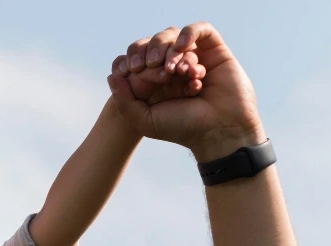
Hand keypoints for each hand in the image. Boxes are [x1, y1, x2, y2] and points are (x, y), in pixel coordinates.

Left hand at [107, 23, 263, 160]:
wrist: (218, 131)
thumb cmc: (182, 128)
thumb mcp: (143, 119)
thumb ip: (123, 99)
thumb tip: (112, 75)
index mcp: (156, 81)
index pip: (138, 58)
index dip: (133, 60)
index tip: (134, 71)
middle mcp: (175, 68)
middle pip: (155, 44)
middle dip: (150, 52)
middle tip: (153, 66)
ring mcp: (195, 57)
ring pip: (175, 37)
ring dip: (169, 50)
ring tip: (174, 70)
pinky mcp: (216, 51)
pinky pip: (201, 30)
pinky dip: (188, 33)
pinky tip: (182, 47)